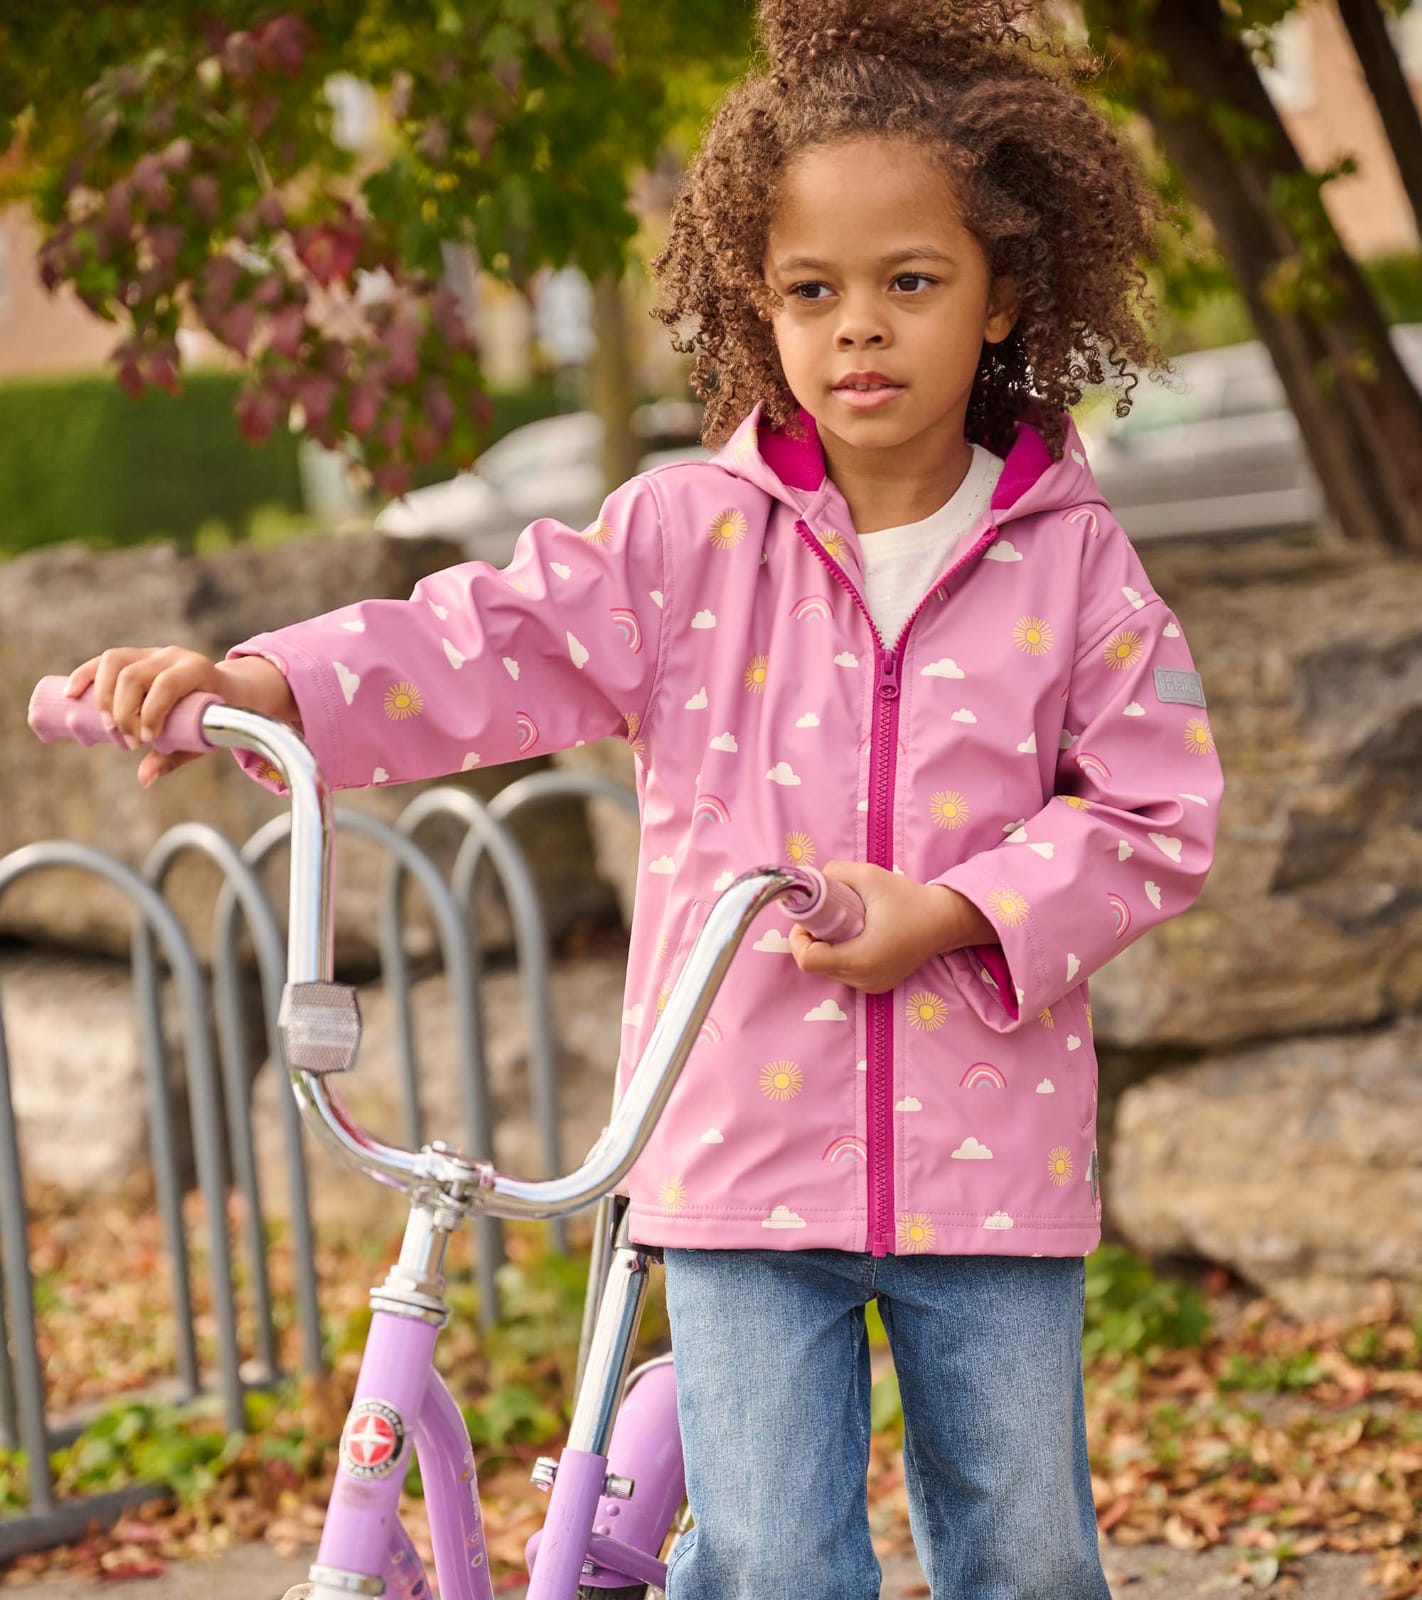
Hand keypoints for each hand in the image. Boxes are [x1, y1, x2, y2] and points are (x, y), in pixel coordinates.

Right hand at [64, 646, 226, 786]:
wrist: (221, 691)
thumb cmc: (208, 719)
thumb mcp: (198, 739)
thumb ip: (172, 759)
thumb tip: (143, 779)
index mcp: (196, 670)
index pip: (167, 685)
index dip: (151, 712)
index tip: (147, 741)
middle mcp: (172, 656)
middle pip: (134, 675)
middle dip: (124, 712)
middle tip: (127, 742)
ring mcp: (150, 653)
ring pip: (114, 662)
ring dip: (103, 697)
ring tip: (107, 727)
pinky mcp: (132, 656)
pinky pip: (102, 661)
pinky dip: (84, 676)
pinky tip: (71, 694)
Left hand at [787, 861, 996, 994]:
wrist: (944, 920)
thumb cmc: (908, 898)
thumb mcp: (869, 875)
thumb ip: (835, 873)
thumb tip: (812, 881)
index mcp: (859, 959)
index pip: (807, 960)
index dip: (800, 937)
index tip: (812, 918)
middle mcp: (863, 979)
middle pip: (816, 965)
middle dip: (814, 939)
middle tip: (828, 916)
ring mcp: (871, 986)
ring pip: (830, 970)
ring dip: (828, 948)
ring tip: (845, 924)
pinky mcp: (878, 985)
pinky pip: (847, 973)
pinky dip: (843, 955)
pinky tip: (857, 936)